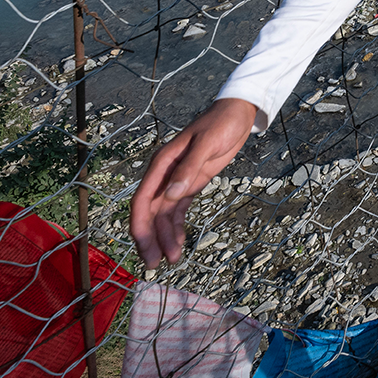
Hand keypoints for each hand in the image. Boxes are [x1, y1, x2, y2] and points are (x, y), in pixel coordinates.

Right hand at [130, 98, 257, 269]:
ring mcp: (176, 181)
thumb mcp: (207, 143)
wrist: (237, 113)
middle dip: (150, 238)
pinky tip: (179, 243)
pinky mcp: (190, 184)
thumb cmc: (221, 123)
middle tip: (155, 264)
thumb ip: (189, 168)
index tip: (145, 248)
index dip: (140, 226)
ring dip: (164, 237)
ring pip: (163, 215)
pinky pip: (177, 211)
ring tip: (171, 259)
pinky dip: (176, 228)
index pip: (142, 200)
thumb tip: (171, 195)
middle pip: (149, 212)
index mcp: (162, 164)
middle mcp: (164, 175)